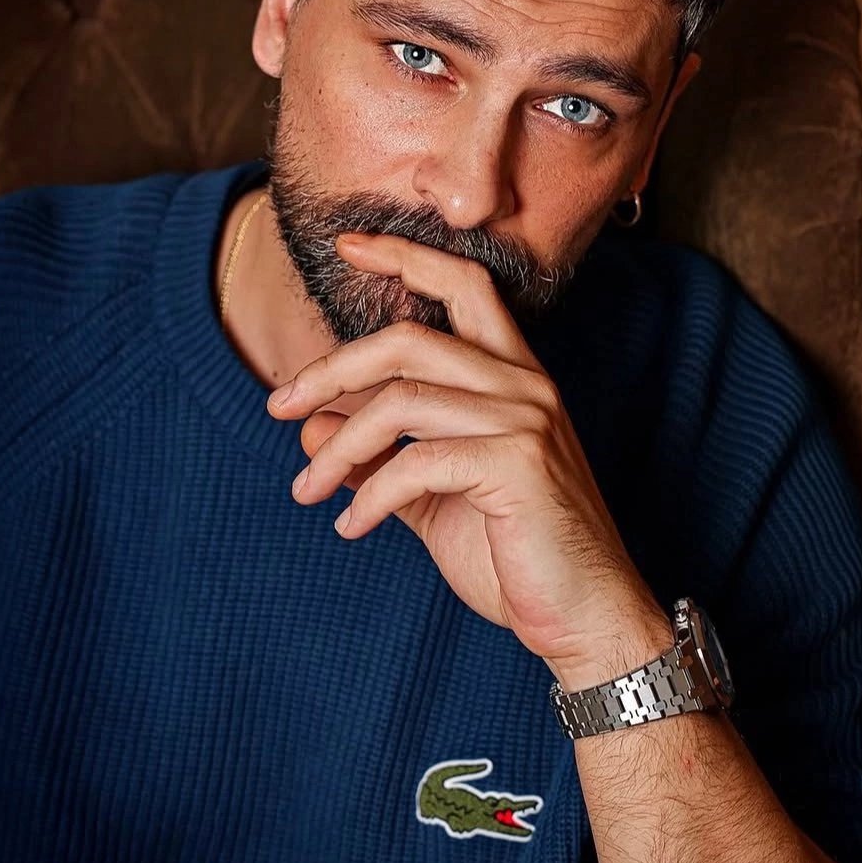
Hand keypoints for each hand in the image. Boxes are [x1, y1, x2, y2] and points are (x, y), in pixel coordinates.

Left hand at [265, 233, 666, 681]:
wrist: (584, 619)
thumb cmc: (516, 557)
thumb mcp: (434, 499)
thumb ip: (380, 458)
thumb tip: (313, 426)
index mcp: (514, 378)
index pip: (465, 285)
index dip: (406, 255)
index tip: (349, 243)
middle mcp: (525, 385)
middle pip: (409, 337)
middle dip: (332, 367)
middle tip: (277, 406)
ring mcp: (525, 420)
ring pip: (402, 399)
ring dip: (337, 448)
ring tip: (306, 491)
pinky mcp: (518, 464)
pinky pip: (415, 462)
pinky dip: (369, 496)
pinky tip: (352, 528)